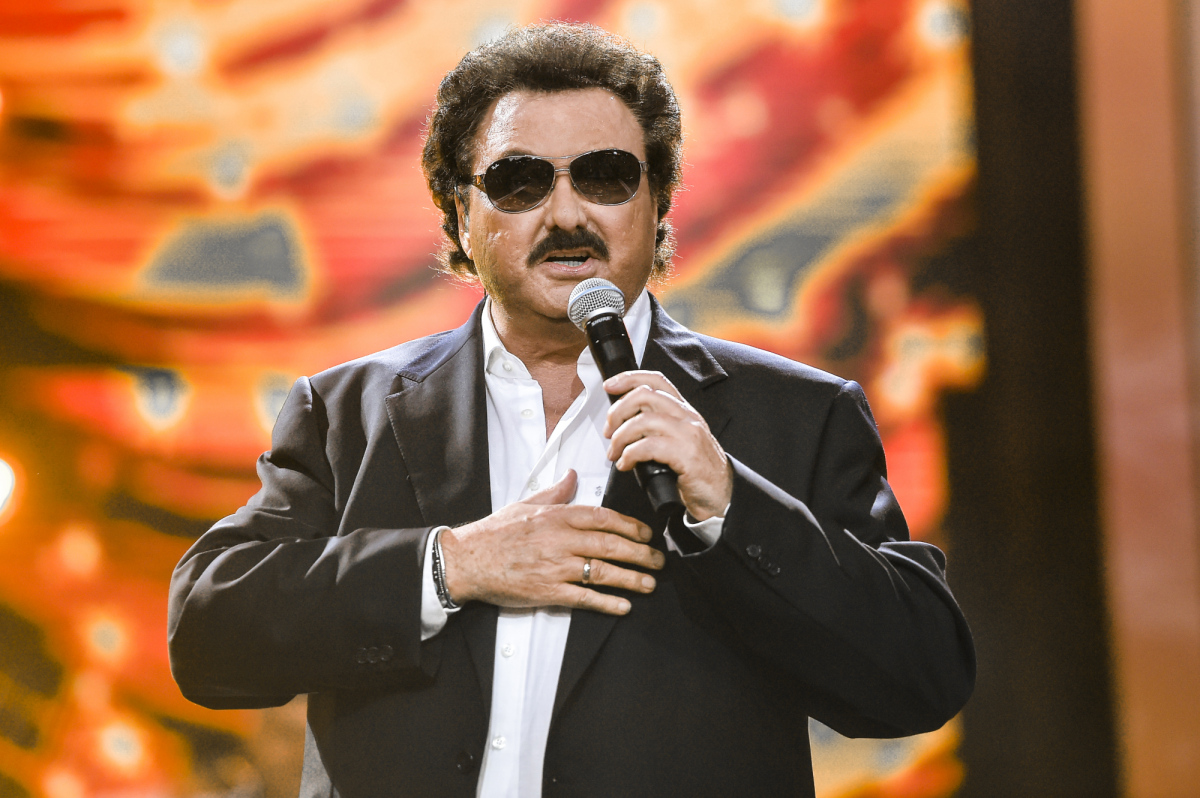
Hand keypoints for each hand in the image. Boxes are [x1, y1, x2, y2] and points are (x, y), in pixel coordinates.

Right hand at [439, 471, 664, 614]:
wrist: (468, 560)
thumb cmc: (494, 533)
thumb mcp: (525, 504)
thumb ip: (555, 493)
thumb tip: (573, 476)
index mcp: (557, 517)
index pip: (604, 518)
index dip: (631, 526)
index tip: (646, 534)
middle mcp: (561, 540)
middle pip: (611, 546)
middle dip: (640, 554)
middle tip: (657, 561)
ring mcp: (556, 567)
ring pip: (603, 572)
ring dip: (631, 579)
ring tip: (649, 584)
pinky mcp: (548, 591)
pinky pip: (585, 598)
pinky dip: (607, 603)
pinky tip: (623, 606)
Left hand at [602, 371, 732, 520]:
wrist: (721, 495)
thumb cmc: (698, 471)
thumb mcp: (678, 440)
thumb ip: (657, 427)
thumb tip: (622, 423)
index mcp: (683, 411)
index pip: (656, 380)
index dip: (629, 379)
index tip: (610, 386)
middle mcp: (687, 417)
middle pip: (644, 396)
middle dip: (617, 411)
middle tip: (609, 431)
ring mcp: (688, 434)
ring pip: (643, 420)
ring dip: (620, 437)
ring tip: (615, 453)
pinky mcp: (687, 455)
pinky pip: (648, 446)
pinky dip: (630, 455)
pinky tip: (626, 464)